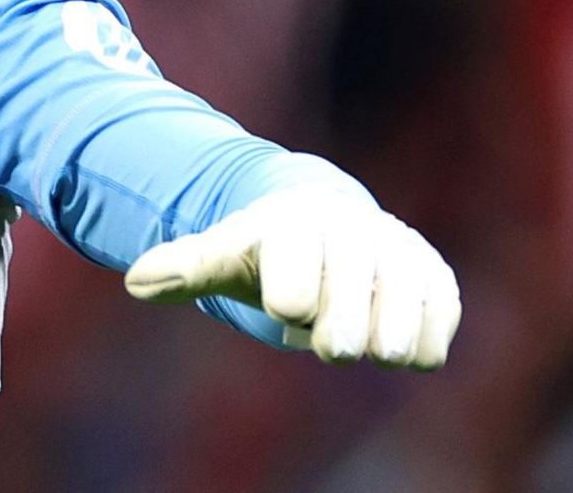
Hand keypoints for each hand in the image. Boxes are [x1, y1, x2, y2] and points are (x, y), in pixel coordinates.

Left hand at [123, 186, 460, 368]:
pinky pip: (437, 335)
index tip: (284, 306)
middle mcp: (355, 231)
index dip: (291, 302)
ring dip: (379, 344)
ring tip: (362, 335)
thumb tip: (135, 281)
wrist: (328, 225)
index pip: (296, 287)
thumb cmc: (268, 249)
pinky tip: (394, 336)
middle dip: (336, 335)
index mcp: (297, 225)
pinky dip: (418, 346)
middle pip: (349, 314)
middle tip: (328, 341)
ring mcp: (402, 254)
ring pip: (401, 328)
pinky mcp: (437, 279)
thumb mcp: (223, 254)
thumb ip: (182, 268)